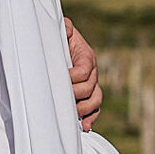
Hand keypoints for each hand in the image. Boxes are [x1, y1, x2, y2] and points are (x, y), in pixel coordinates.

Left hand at [66, 16, 101, 130]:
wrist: (62, 45)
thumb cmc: (60, 38)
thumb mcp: (62, 30)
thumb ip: (64, 27)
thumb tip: (66, 28)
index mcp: (86, 56)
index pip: (83, 71)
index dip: (72, 78)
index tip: (58, 79)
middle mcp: (92, 72)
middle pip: (89, 88)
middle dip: (75, 95)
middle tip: (59, 98)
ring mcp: (92, 84)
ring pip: (95, 99)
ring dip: (85, 109)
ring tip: (73, 115)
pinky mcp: (89, 95)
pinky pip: (95, 108)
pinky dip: (92, 117)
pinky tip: (85, 126)